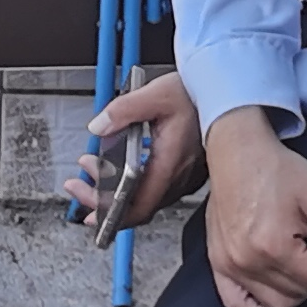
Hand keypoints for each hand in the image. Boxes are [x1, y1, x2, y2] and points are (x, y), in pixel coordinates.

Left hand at [63, 71, 204, 231]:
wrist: (226, 92)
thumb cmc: (199, 93)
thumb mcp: (156, 93)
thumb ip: (123, 110)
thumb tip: (99, 126)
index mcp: (170, 163)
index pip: (139, 205)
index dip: (111, 214)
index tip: (89, 212)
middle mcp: (179, 176)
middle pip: (137, 205)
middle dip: (102, 199)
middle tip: (79, 187)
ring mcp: (185, 176)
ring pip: (146, 196)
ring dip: (116, 189)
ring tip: (92, 170)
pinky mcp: (186, 170)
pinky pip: (156, 187)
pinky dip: (132, 184)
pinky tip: (119, 169)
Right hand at [198, 106, 306, 306]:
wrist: (238, 151)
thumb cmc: (279, 170)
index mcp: (274, 245)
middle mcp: (247, 261)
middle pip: (297, 295)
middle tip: (305, 242)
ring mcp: (229, 265)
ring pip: (273, 304)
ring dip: (291, 288)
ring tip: (289, 256)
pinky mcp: (217, 263)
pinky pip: (236, 304)